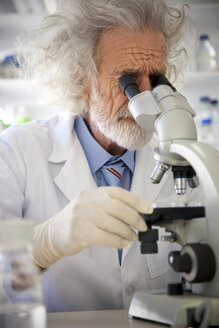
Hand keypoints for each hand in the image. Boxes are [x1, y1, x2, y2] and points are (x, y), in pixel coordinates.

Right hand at [32, 186, 152, 267]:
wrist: (52, 235)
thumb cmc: (76, 221)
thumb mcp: (90, 206)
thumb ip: (109, 206)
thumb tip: (135, 213)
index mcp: (92, 193)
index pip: (118, 192)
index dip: (136, 200)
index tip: (148, 209)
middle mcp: (87, 201)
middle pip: (117, 207)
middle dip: (134, 218)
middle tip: (142, 227)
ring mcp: (82, 216)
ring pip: (113, 223)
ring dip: (128, 232)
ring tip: (133, 237)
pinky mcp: (79, 233)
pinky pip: (106, 237)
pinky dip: (118, 241)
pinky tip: (123, 244)